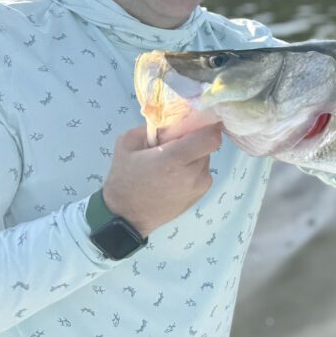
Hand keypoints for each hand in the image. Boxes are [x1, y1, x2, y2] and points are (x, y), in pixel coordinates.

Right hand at [101, 123, 221, 237]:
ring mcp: (199, 186)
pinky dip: (193, 169)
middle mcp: (192, 173)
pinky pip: (203, 172)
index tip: (198, 121)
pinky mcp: (201, 195)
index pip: (211, 137)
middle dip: (195, 140)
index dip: (208, 126)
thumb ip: (151, 127)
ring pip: (206, 158)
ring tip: (172, 163)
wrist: (126, 216)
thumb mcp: (127, 143)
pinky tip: (175, 176)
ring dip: (194, 155)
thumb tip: (172, 120)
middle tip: (175, 144)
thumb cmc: (124, 178)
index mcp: (173, 159)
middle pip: (207, 145)